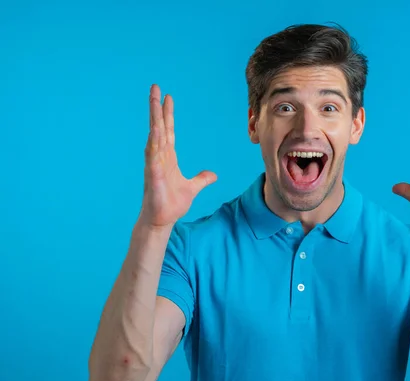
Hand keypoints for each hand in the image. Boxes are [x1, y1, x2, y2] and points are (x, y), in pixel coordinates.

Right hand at [139, 84, 216, 227]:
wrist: (162, 219)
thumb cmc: (172, 203)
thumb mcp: (193, 188)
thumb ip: (201, 179)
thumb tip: (212, 175)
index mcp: (168, 157)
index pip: (168, 130)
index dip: (167, 114)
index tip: (167, 97)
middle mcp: (159, 156)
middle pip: (159, 126)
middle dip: (157, 107)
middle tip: (155, 87)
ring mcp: (154, 163)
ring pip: (154, 135)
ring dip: (154, 118)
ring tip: (153, 100)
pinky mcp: (152, 174)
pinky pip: (153, 154)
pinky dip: (154, 141)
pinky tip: (155, 128)